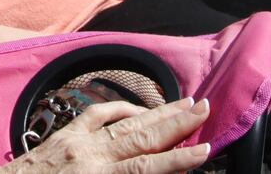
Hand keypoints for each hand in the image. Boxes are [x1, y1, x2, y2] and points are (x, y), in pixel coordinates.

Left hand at [0, 98, 211, 173]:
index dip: (177, 160)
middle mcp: (89, 156)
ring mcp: (76, 140)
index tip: (205, 148)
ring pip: (124, 122)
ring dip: (157, 112)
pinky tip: (138, 108)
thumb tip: (148, 173)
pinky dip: (121, 108)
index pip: (145, 169)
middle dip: (175, 123)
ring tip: (184, 103)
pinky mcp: (65, 132)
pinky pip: (96, 113)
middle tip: (205, 108)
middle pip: (140, 136)